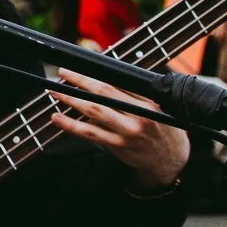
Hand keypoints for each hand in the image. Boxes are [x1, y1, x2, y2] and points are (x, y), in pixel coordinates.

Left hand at [51, 76, 190, 189]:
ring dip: (71, 100)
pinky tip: (57, 118)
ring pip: (94, 111)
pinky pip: (90, 133)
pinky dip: (71, 125)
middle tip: (63, 73)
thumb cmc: (161, 128)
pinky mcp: (118, 146)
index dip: (96, 74)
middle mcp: (139, 116)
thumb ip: (133, 94)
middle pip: (104, 93)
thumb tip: (102, 76)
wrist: (171, 160)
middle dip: (81, 80)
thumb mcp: (156, 107)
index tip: (79, 66)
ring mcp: (128, 132)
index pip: (118, 83)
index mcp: (148, 102)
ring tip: (55, 92)